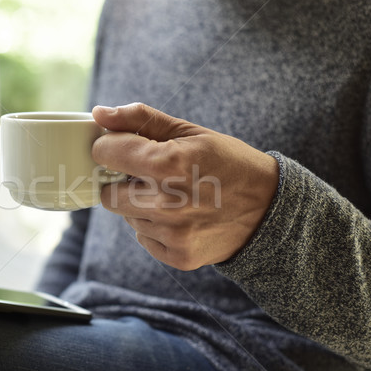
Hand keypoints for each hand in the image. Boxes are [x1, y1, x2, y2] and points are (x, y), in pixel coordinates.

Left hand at [91, 103, 278, 269]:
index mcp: (168, 164)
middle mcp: (166, 204)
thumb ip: (140, 120)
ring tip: (173, 197)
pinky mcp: (179, 256)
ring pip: (126, 217)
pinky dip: (154, 227)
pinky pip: (143, 238)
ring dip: (139, 205)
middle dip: (121, 182)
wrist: (271, 208)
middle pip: (107, 194)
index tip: (124, 148)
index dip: (111, 147)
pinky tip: (181, 217)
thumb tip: (99, 114)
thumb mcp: (189, 132)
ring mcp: (173, 234)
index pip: (105, 153)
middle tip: (149, 176)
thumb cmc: (228, 162)